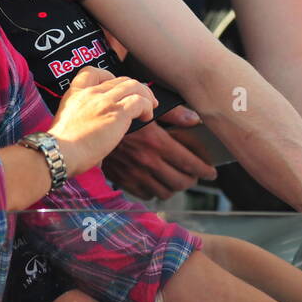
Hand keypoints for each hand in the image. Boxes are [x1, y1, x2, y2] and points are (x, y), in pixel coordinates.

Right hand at [47, 66, 156, 176]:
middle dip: (135, 88)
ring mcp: (104, 101)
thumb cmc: (62, 148)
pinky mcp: (117, 112)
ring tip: (150, 107)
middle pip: (120, 79)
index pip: (91, 71)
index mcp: (75, 94)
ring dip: (146, 95)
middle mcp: (91, 93)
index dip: (109, 76)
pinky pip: (140, 101)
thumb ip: (86, 116)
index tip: (117, 88)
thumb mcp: (69, 123)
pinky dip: (147, 107)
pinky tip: (146, 117)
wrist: (57, 153)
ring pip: (134, 86)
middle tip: (144, 100)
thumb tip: (103, 128)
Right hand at [100, 105, 215, 198]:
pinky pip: (145, 195)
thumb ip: (175, 114)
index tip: (212, 172)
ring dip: (175, 187)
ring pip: (165, 192)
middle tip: (196, 174)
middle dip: (193, 179)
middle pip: (181, 182)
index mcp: (158, 143)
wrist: (90, 125)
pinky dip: (155, 191)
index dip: (205, 170)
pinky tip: (158, 182)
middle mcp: (148, 162)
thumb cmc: (123, 113)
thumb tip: (196, 120)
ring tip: (178, 178)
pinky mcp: (122, 180)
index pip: (190, 164)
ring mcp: (134, 174)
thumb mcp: (150, 107)